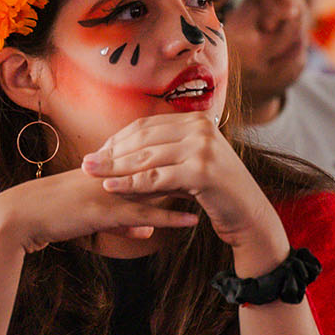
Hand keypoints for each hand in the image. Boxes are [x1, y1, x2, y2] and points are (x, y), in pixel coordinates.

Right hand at [0, 165, 200, 254]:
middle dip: (191, 165)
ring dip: (189, 188)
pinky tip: (193, 220)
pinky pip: (143, 213)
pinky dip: (170, 218)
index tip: (208, 157)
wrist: (20, 217)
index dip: (180, 156)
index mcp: (110, 168)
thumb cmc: (52, 214)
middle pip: (160, 165)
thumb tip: (146, 225)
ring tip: (218, 191)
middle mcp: (112, 173)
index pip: (151, 157)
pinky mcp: (103, 211)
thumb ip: (122, 218)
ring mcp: (109, 190)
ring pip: (157, 187)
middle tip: (224, 168)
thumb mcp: (91, 213)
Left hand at [82, 113, 287, 270]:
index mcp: (196, 120)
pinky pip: (156, 178)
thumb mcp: (187, 165)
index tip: (98, 152)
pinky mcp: (201, 171)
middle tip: (86, 163)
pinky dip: (130, 183)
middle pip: (144, 140)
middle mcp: (200, 128)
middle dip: (112, 152)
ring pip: (147, 158)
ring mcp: (202, 148)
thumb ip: (161, 155)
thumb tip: (118, 155)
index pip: (147, 126)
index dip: (118, 139)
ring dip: (115, 168)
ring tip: (92, 174)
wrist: (248, 213)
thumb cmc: (214, 192)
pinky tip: (111, 187)